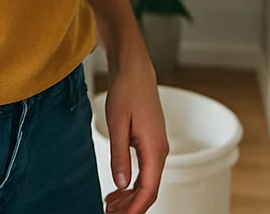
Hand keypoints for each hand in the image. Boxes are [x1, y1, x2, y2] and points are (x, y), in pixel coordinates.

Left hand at [103, 56, 167, 213]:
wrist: (135, 71)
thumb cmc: (127, 92)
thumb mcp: (117, 124)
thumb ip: (119, 155)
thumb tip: (121, 183)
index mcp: (154, 148)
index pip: (148, 189)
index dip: (135, 208)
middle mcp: (160, 150)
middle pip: (149, 189)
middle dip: (131, 206)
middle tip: (109, 213)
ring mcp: (156, 147)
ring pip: (147, 181)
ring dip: (130, 196)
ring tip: (110, 204)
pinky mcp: (150, 142)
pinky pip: (145, 170)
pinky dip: (132, 183)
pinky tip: (118, 188)